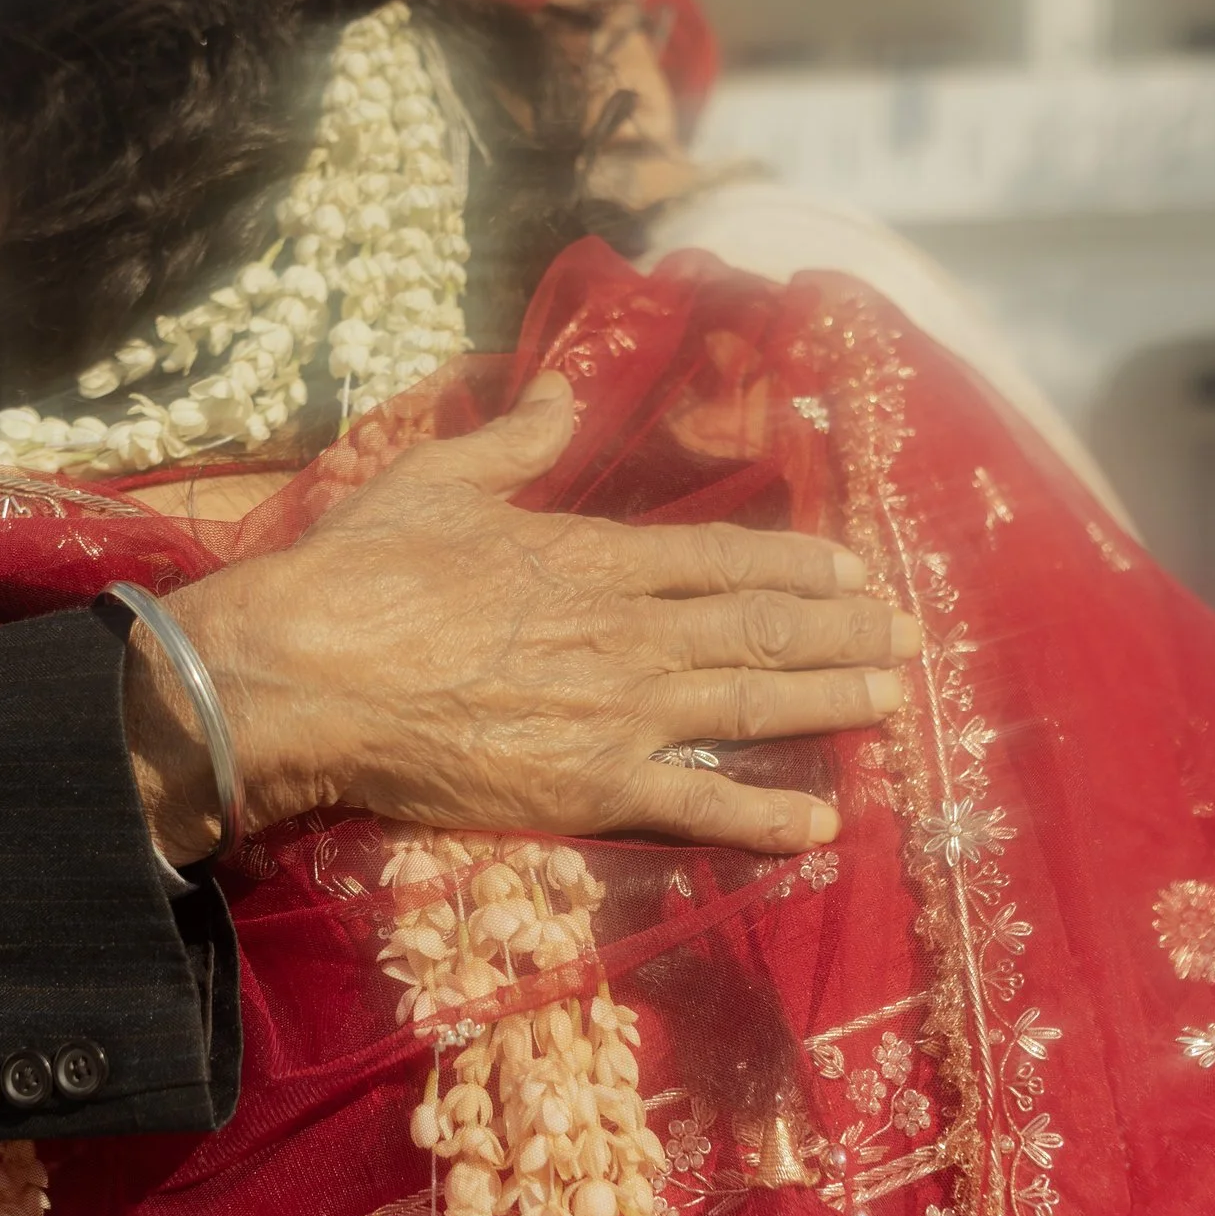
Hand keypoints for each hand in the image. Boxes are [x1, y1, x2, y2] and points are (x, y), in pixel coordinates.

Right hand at [125, 372, 917, 862]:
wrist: (305, 672)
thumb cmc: (359, 571)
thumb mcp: (436, 480)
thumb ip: (512, 441)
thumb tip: (560, 394)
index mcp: (592, 556)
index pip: (723, 559)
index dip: (799, 567)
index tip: (857, 570)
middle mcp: (627, 630)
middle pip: (760, 629)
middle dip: (844, 633)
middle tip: (909, 637)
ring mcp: (617, 711)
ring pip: (750, 704)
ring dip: (831, 702)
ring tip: (894, 701)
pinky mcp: (588, 785)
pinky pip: (697, 803)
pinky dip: (764, 814)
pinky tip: (822, 822)